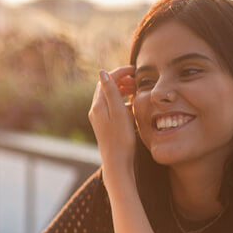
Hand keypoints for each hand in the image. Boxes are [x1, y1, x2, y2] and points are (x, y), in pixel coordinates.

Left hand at [89, 66, 136, 181]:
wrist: (117, 163)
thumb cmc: (121, 139)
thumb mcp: (119, 113)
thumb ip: (111, 92)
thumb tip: (102, 72)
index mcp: (98, 105)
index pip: (107, 80)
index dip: (120, 72)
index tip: (135, 69)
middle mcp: (95, 110)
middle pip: (106, 87)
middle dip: (122, 80)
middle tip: (137, 80)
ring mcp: (99, 118)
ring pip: (109, 97)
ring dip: (122, 90)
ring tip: (136, 90)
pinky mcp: (104, 125)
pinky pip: (112, 107)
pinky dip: (122, 102)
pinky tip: (133, 106)